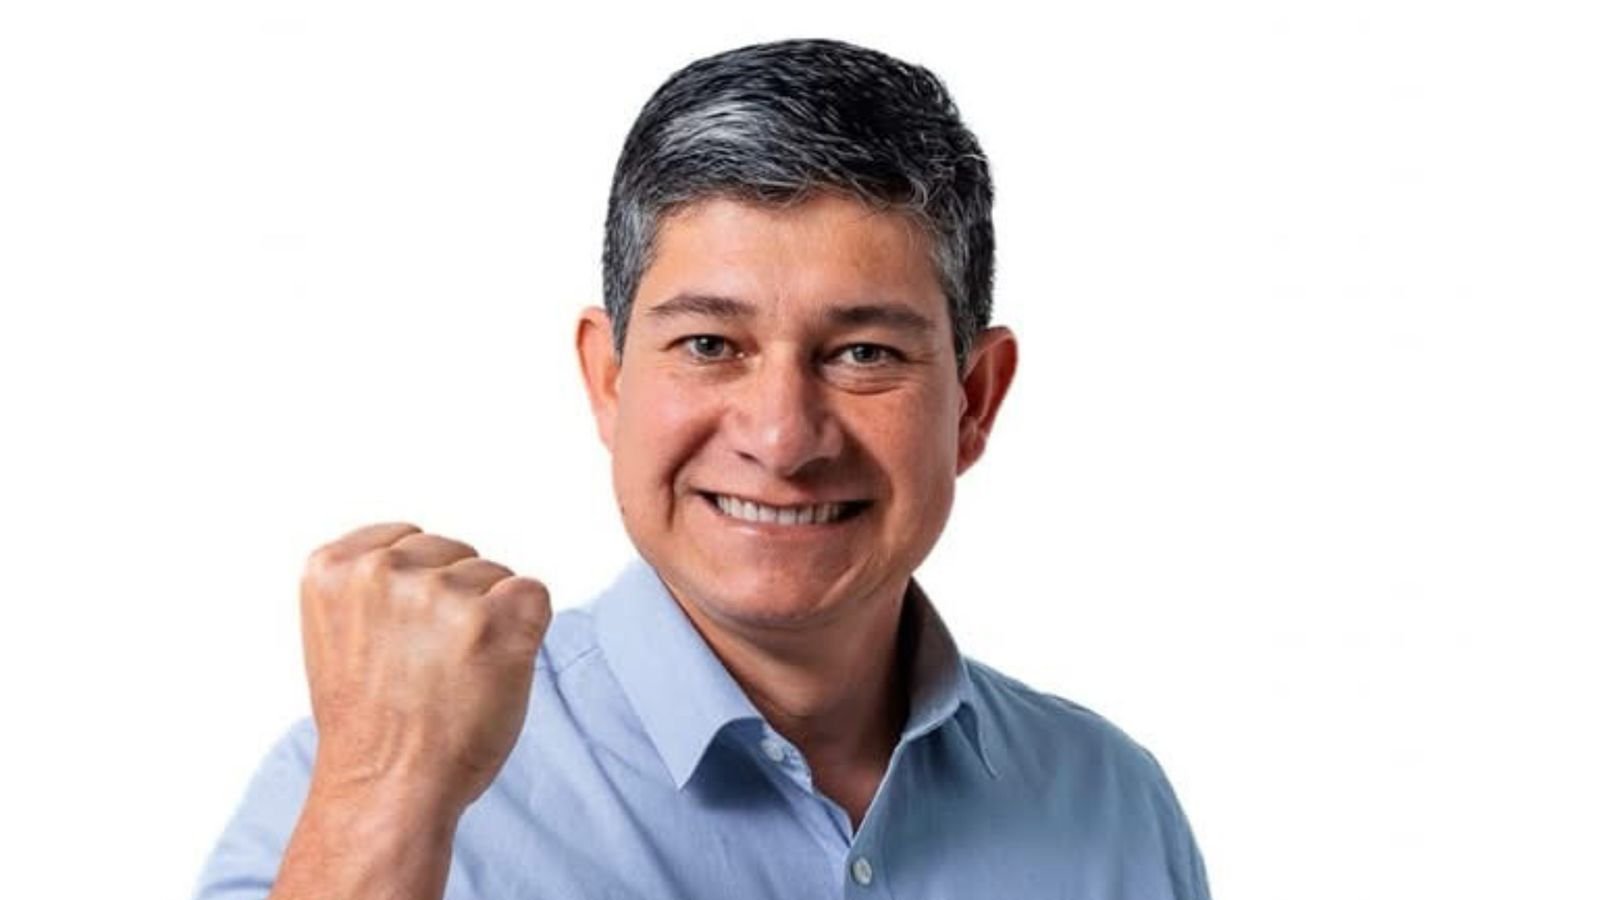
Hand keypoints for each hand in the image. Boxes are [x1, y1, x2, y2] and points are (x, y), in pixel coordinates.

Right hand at [297, 522, 551, 817]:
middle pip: (456, 554)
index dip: (419, 589)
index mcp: (334, 566)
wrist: (387, 787)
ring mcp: (440, 593)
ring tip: (454, 675)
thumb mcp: (340, 631)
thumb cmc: (371, 722)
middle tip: (430, 666)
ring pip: (494, 576)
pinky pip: (533, 594)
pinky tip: (493, 669)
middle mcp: (383, 570)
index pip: (409, 538)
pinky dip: (526, 630)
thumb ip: (369, 583)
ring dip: (488, 620)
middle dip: (455, 600)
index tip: (403, 638)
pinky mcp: (495, 620)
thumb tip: (424, 551)